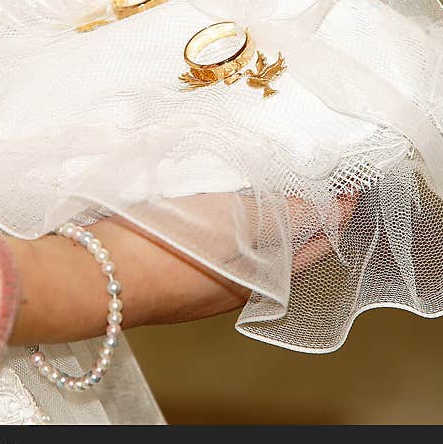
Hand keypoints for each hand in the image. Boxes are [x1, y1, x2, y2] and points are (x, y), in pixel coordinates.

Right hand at [6, 192, 356, 345]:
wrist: (94, 274)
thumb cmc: (171, 250)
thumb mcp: (239, 225)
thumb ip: (288, 214)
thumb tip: (334, 208)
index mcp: (260, 279)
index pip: (314, 243)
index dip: (335, 208)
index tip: (348, 176)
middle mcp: (233, 281)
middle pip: (278, 239)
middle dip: (297, 203)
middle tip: (308, 163)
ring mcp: (197, 272)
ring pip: (239, 234)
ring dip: (255, 203)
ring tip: (264, 165)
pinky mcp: (164, 257)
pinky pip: (205, 228)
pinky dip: (218, 205)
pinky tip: (209, 184)